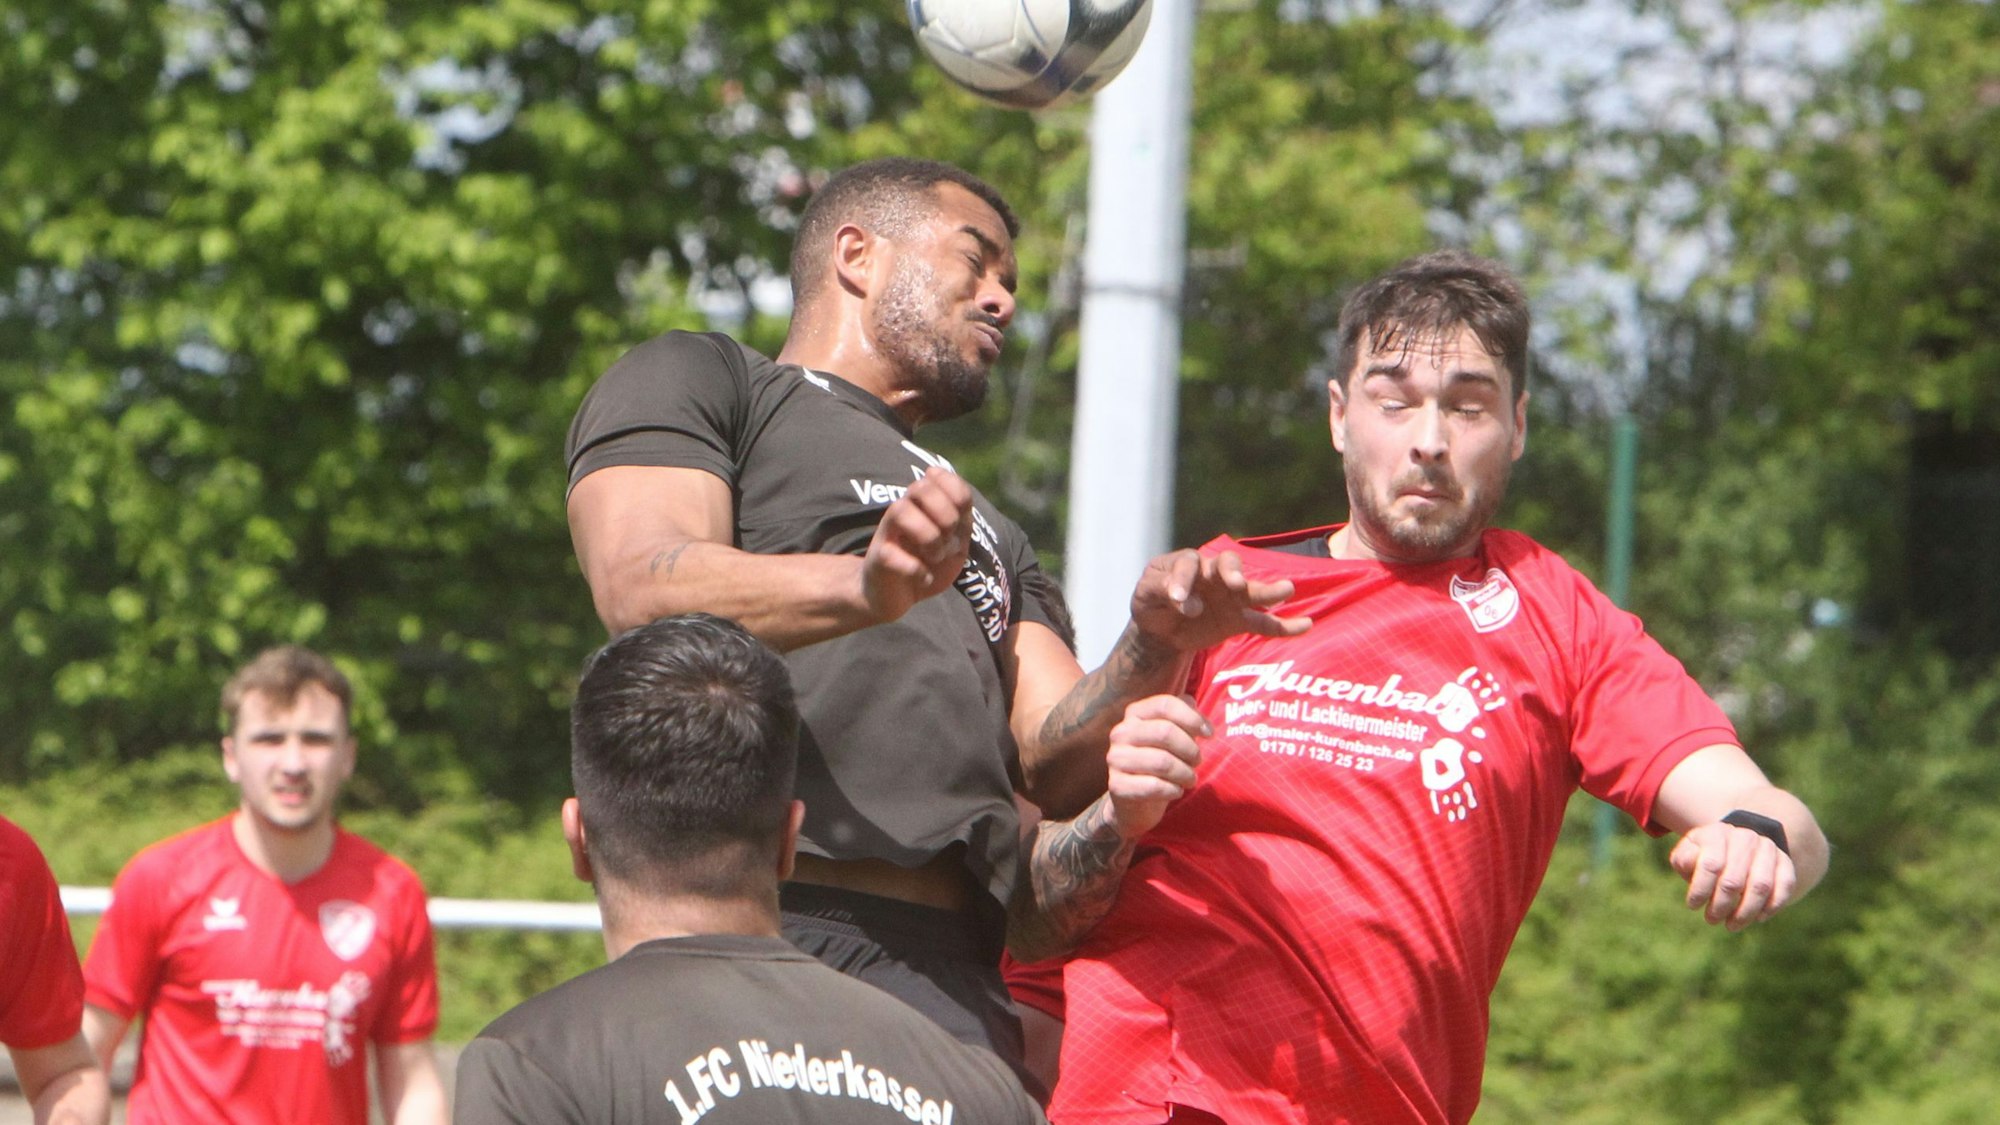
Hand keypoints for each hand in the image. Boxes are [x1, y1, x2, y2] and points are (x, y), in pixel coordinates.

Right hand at [860, 468, 974, 623]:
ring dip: (929, 538)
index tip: (961, 518)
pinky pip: (892, 554)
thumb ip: (962, 520)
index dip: (957, 493)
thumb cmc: (927, 562)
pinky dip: (916, 569)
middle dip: (946, 515)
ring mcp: (887, 532)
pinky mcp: (877, 557)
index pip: (938, 476)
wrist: (896, 594)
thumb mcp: (954, 541)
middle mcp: (902, 510)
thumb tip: (961, 501)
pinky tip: (924, 576)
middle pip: (920, 487)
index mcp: (922, 502)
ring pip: (901, 510)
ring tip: (935, 557)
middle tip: (948, 539)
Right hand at [1104, 694, 1210, 838]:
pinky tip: (1175, 791)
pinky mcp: (1116, 785)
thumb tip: (1193, 704)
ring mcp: (1115, 759)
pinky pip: (1154, 786)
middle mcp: (1121, 733)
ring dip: (1185, 773)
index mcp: (1135, 714)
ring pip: (1162, 762)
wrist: (1135, 803)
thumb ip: (1184, 715)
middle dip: (1191, 749)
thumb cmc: (1160, 762)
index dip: (1192, 718)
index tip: (1210, 734)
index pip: (1165, 704)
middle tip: (1198, 762)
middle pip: (1165, 732)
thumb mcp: (1174, 735)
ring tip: (1190, 779)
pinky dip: (1173, 790)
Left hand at [1129, 550, 1308, 654]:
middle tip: (1235, 584)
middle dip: (1233, 572)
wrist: (1161, 630)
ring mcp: (1229, 597)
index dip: (1185, 578)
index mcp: (1187, 564)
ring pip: (1252, 591)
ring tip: (1287, 590)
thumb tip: (1183, 598)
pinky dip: (1285, 625)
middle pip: (1228, 565)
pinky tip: (1306, 625)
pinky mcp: (1239, 619)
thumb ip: (1160, 590)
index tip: (1177, 600)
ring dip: (1268, 591)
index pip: (1190, 563)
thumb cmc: (1152, 604)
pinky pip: (1265, 623)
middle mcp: (1213, 575)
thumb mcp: (1145, 596)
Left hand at [1669, 820, 1799, 930]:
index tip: (1693, 906)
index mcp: (1717, 833)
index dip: (1700, 891)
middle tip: (1712, 920)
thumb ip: (1684, 859)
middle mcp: (1745, 838)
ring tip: (1732, 925)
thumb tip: (1690, 866)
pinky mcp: (1785, 861)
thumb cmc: (1707, 855)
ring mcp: (1768, 848)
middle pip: (1734, 881)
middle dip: (1721, 906)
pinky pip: (1785, 887)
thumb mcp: (1689, 853)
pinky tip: (1758, 918)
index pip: (1710, 866)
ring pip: (1760, 887)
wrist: (1738, 843)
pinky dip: (1772, 907)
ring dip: (1745, 912)